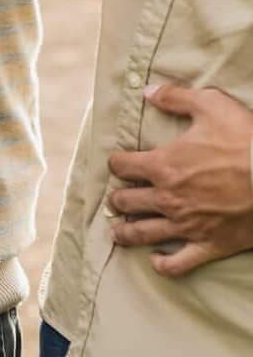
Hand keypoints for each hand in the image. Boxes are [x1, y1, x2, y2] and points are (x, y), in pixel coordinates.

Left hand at [107, 82, 252, 275]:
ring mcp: (187, 225)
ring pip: (141, 233)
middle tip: (120, 198)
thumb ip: (177, 98)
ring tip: (119, 230)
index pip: (120, 166)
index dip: (118, 162)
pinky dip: (163, 265)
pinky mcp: (210, 245)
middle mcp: (168, 198)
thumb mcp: (213, 106)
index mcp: (163, 165)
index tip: (122, 163)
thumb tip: (149, 91)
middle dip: (119, 198)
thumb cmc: (247, 141)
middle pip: (125, 201)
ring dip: (125, 231)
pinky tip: (156, 260)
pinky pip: (178, 264)